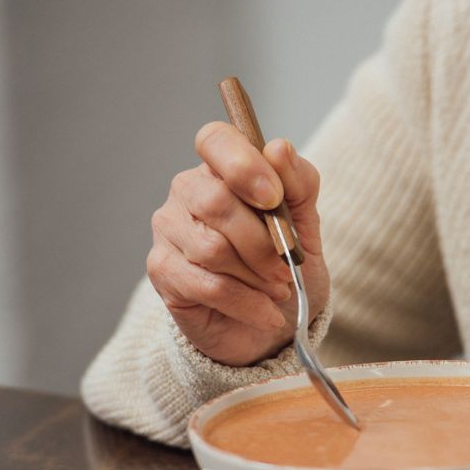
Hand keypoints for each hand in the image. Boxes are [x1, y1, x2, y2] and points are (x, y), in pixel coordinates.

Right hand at [146, 122, 330, 365]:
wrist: (270, 328)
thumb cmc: (285, 270)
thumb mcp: (307, 227)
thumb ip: (300, 185)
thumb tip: (279, 148)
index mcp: (222, 168)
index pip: (215, 140)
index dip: (244, 166)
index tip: (274, 198)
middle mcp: (188, 191)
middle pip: (217, 202)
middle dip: (263, 243)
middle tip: (287, 267)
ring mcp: (169, 230)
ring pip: (213, 248)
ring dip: (258, 276)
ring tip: (277, 289)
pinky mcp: (162, 270)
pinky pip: (208, 285)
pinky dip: (248, 303)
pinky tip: (265, 312)